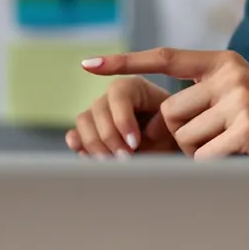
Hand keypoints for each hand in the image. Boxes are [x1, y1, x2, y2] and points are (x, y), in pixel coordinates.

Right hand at [65, 77, 179, 156]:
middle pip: (98, 108)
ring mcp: (98, 112)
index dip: (122, 119)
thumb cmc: (173, 134)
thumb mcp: (173, 128)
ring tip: (112, 163)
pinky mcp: (89, 131)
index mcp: (134, 86)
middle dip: (110, 137)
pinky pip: (75, 135)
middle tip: (125, 159)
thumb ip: (160, 127)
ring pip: (83, 121)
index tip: (134, 143)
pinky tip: (90, 158)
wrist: (168, 148)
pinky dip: (79, 146)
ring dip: (95, 145)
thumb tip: (141, 136)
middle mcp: (112, 96)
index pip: (118, 93)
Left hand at [79, 49, 248, 158]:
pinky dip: (217, 166)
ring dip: (202, 153)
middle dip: (184, 138)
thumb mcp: (239, 99)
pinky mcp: (246, 127)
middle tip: (222, 140)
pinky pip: (204, 158)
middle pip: (170, 115)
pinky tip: (245, 157)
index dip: (125, 62)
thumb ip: (203, 97)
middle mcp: (229, 73)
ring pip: (184, 139)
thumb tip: (156, 119)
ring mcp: (238, 99)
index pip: (165, 58)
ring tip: (238, 146)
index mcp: (223, 62)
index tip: (88, 64)